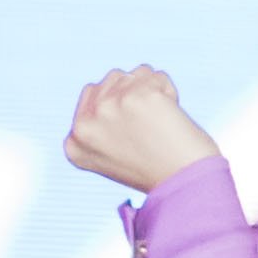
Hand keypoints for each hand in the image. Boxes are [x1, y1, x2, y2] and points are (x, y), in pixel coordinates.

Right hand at [64, 66, 219, 192]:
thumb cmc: (153, 169)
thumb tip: (107, 86)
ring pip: (132, 74)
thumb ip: (99, 123)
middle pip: (111, 80)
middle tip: (145, 128)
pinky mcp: (137, 96)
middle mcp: (85, 124)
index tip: (132, 129)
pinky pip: (156, 76)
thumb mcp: (110, 153)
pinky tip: (169, 116)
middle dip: (132, 94)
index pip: (90, 96)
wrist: (182, 182)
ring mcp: (109, 107)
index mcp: (74, 143)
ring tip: (156, 122)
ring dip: (149, 91)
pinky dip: (168, 91)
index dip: (118, 105)